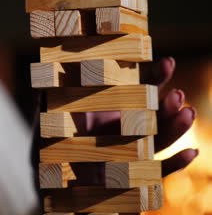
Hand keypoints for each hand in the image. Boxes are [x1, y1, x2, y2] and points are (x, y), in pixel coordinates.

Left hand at [31, 57, 197, 190]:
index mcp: (114, 110)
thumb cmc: (55, 141)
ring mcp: (132, 151)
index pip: (139, 91)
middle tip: (177, 94)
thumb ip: (52, 101)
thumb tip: (46, 81)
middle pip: (154, 115)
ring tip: (187, 114)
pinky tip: (192, 154)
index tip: (167, 63)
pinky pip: (158, 171)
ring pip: (159, 139)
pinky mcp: (134, 174)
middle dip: (167, 103)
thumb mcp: (52, 118)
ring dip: (175, 127)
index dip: (155, 77)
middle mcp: (127, 128)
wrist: (53, 173)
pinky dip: (175, 163)